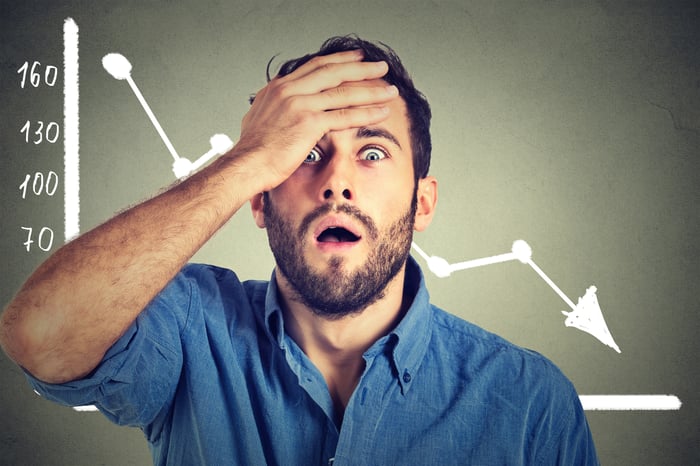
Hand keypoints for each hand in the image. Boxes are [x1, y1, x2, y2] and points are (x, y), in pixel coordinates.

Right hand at [236, 49, 398, 190]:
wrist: (246, 164)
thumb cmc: (252, 150)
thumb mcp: (259, 119)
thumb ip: (274, 109)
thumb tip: (278, 111)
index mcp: (279, 87)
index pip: (315, 66)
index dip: (339, 61)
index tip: (356, 58)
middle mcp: (290, 90)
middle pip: (333, 72)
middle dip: (361, 68)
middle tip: (380, 66)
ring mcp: (300, 104)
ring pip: (344, 92)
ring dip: (371, 90)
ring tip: (390, 90)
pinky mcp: (309, 122)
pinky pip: (345, 115)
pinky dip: (366, 112)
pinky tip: (381, 111)